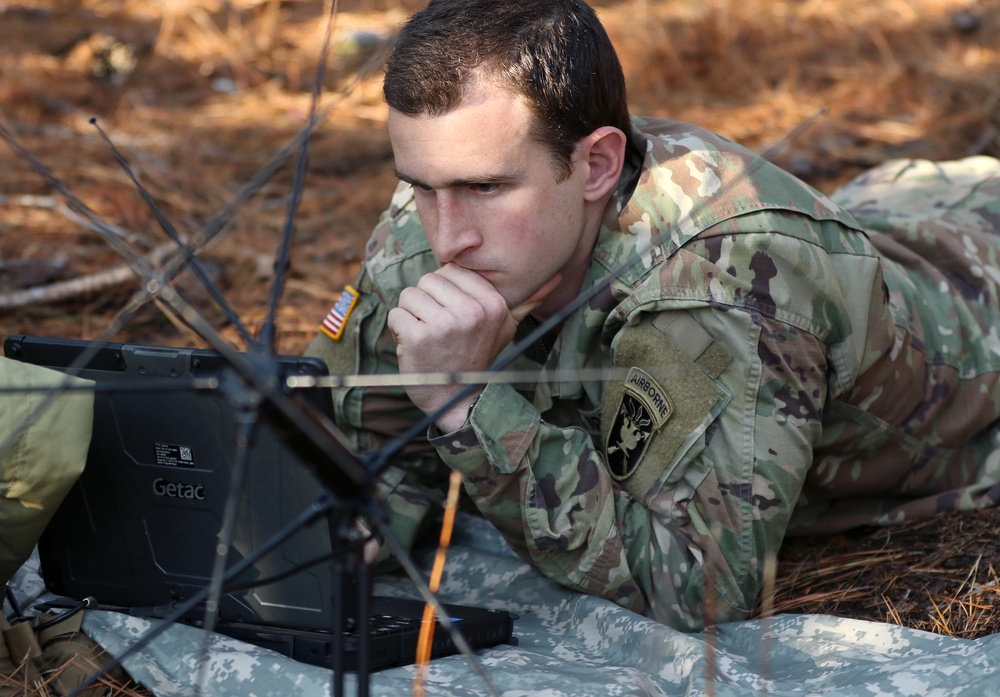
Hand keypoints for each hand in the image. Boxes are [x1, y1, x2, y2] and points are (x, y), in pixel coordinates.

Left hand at [388, 264, 558, 430]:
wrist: (457, 402)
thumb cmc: (477, 360)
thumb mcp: (506, 329)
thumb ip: (527, 301)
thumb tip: (558, 277)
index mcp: (493, 304)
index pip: (451, 270)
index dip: (446, 293)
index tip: (455, 318)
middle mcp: (472, 311)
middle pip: (428, 279)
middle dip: (427, 303)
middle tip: (439, 331)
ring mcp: (445, 324)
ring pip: (409, 295)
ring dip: (411, 317)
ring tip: (428, 339)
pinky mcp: (419, 337)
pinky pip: (396, 315)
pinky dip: (399, 332)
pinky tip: (415, 348)